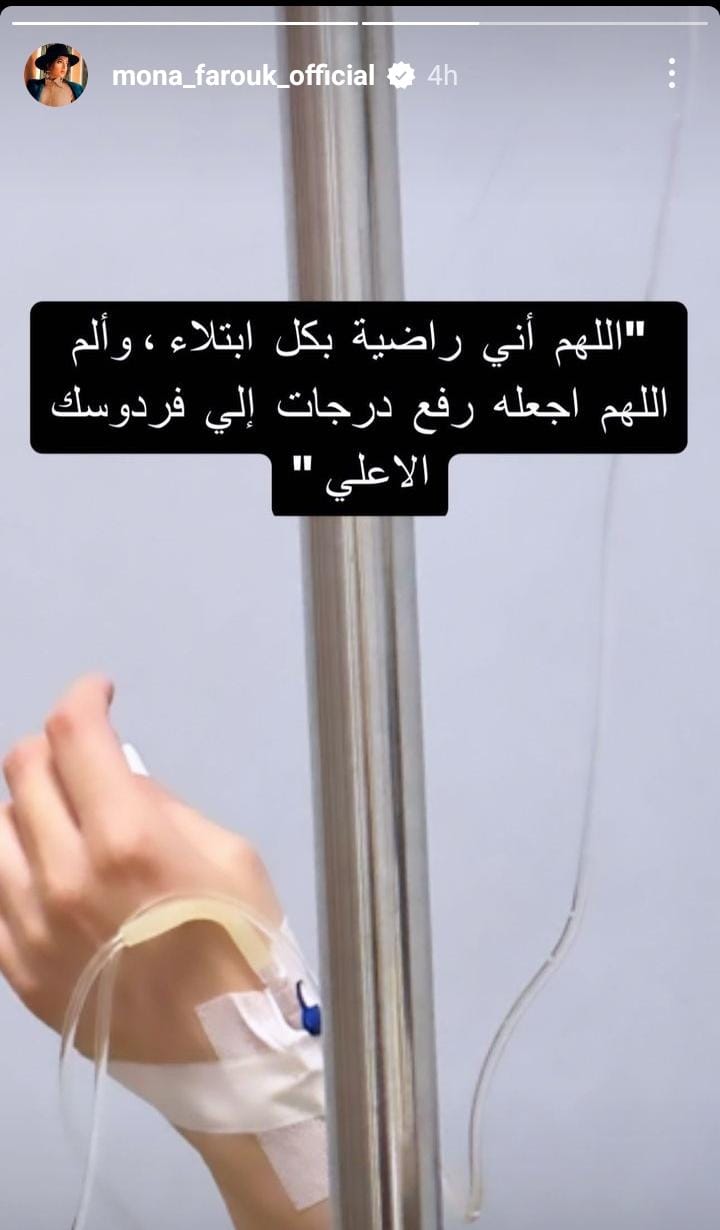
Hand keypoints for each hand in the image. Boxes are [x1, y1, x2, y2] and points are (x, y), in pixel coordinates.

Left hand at [0, 673, 283, 1063]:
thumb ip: (161, 805)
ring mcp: (28, 925)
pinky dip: (14, 866)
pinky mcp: (13, 966)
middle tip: (86, 759)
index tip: (101, 694)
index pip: (74, 734)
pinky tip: (48, 873)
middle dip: (55, 745)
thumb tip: (117, 778)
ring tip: (60, 819)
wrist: (228, 1055)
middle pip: (22, 769)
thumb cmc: (243, 945)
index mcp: (127, 837)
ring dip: (24, 805)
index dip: (85, 696)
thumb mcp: (229, 853)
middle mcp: (63, 874)